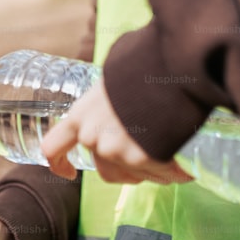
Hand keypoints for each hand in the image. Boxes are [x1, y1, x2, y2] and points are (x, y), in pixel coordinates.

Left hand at [41, 80, 192, 184]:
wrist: (168, 65)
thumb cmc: (143, 65)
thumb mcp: (113, 82)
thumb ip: (106, 104)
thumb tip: (117, 102)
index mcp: (80, 116)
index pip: (53, 148)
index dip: (59, 164)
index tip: (69, 172)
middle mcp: (93, 137)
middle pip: (106, 169)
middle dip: (128, 167)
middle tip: (150, 154)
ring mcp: (116, 151)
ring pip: (134, 174)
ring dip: (151, 170)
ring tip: (172, 154)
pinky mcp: (142, 159)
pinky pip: (159, 175)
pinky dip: (172, 172)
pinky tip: (185, 164)